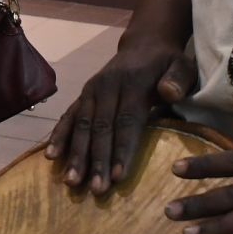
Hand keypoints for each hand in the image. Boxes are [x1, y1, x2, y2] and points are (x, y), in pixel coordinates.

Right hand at [44, 35, 196, 193]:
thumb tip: (168, 93)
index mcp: (132, 83)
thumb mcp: (182, 65)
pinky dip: (59, 137)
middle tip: (96, 190)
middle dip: (97, 161)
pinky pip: (68, 117)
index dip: (122, 150)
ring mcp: (90, 91)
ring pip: (81, 126)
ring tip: (72, 182)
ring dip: (76, 155)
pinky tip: (51, 157)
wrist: (145, 43)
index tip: (118, 177)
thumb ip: (177, 80)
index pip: (126, 121)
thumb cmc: (167, 63)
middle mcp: (106, 87)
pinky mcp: (83, 95)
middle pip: (100, 128)